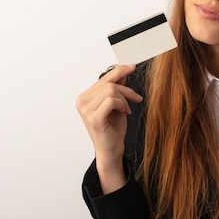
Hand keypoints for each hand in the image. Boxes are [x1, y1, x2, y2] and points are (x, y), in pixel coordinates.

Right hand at [76, 64, 142, 192]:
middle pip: (109, 83)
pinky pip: (112, 101)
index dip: (119, 70)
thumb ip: (117, 88)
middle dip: (126, 90)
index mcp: (85, 97)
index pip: (104, 78)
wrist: (111, 151)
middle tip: (136, 99)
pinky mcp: (94, 118)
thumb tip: (123, 71)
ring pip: (112, 90)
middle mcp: (82, 101)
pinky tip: (124, 113)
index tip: (132, 67)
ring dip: (125, 99)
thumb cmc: (112, 130)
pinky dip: (122, 105)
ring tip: (126, 110)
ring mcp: (85, 110)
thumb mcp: (118, 104)